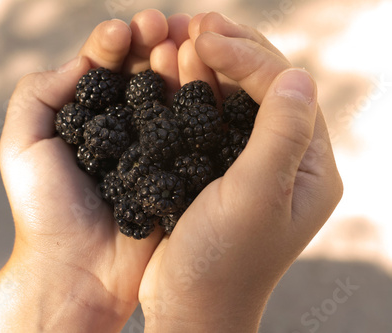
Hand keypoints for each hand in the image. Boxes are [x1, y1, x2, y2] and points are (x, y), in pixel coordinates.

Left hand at [0, 9, 182, 332]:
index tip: (121, 32)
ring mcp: (155, 148)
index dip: (112, 44)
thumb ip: (38, 93)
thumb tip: (85, 61)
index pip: (103, 67)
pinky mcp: (180, 170)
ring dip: (176, 64)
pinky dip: (199, 101)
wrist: (78, 269)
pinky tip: (204, 77)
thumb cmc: (45, 209)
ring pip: (170, 95)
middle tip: (158, 24)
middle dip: (150, 44)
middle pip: (141, 74)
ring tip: (182, 40)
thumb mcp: (22, 145)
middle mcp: (124, 128)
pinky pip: (192, 130)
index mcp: (88, 118)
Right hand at [139, 13, 342, 331]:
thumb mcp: (257, 198)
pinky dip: (192, 89)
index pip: (286, 91)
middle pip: (264, 87)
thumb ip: (281, 135)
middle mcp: (285, 158)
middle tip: (194, 23)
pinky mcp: (218, 166)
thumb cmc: (222, 261)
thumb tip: (299, 74)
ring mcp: (250, 161)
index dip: (249, 57)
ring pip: (234, 97)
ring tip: (180, 34)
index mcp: (309, 166)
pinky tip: (173, 67)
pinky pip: (209, 117)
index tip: (206, 35)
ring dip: (208, 63)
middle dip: (231, 50)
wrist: (189, 304)